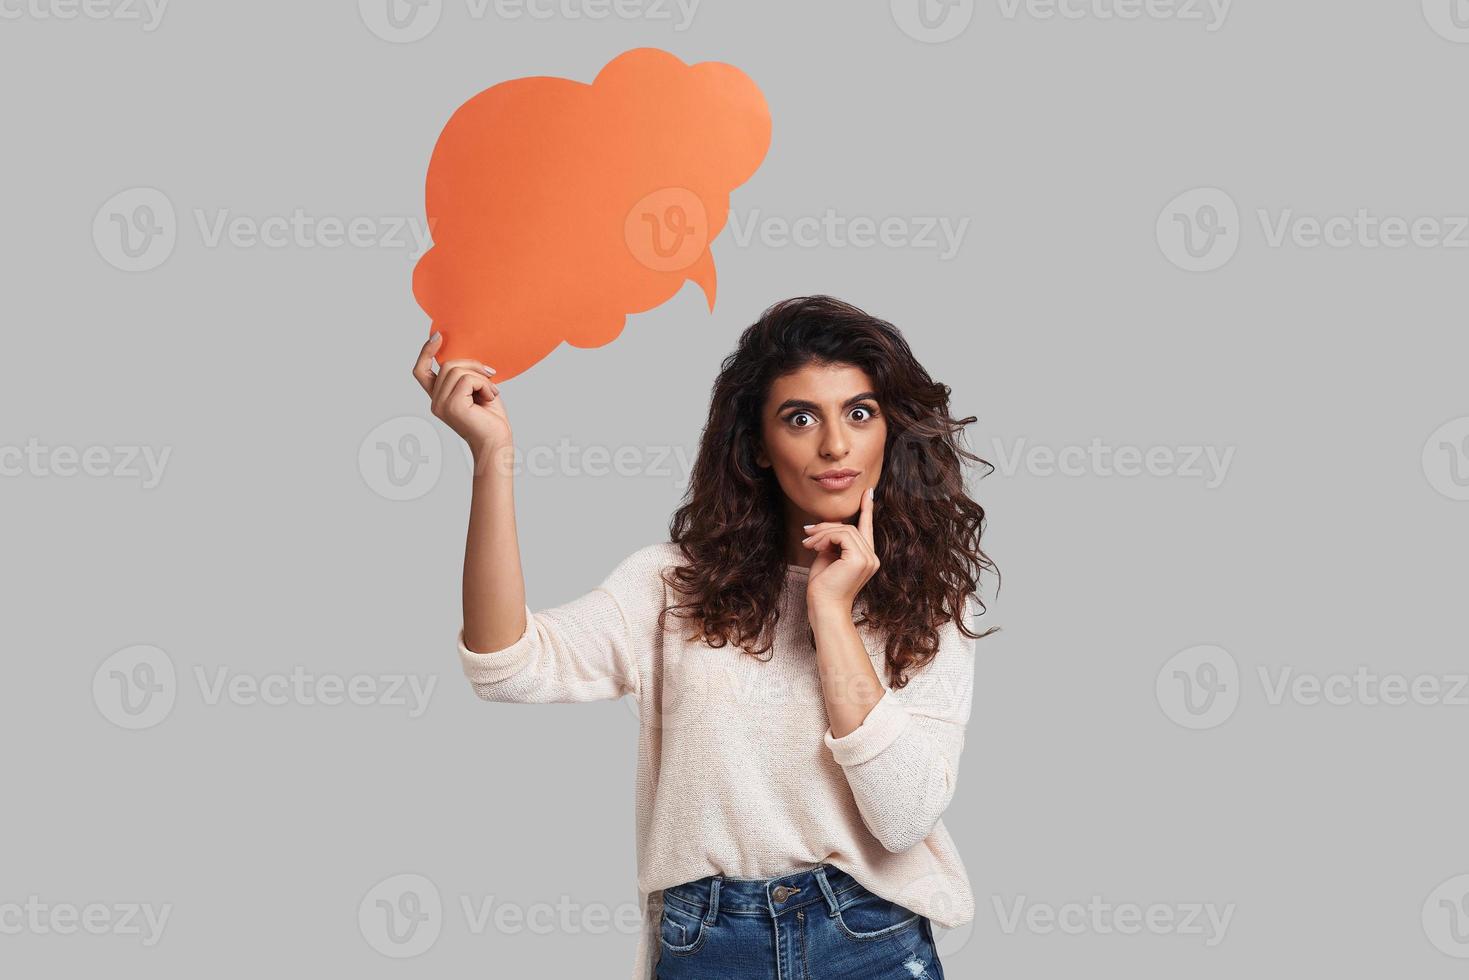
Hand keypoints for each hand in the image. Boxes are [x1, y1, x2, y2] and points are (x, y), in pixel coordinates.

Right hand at [412, 332, 511, 463]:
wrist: (498, 443)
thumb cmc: (491, 419)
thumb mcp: (477, 390)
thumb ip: (466, 375)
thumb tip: (466, 355)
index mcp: (439, 397)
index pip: (421, 371)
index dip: (426, 352)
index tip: (438, 336)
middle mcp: (435, 402)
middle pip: (447, 365)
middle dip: (472, 365)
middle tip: (491, 375)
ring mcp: (441, 405)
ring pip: (457, 370)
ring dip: (480, 377)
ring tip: (491, 391)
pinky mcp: (452, 406)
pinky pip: (468, 379)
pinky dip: (484, 384)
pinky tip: (491, 396)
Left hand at [802, 484, 879, 614]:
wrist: (824, 609)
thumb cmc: (823, 589)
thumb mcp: (827, 559)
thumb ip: (831, 542)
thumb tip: (825, 526)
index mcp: (866, 559)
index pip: (867, 529)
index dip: (867, 510)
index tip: (868, 492)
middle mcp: (872, 558)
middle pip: (850, 528)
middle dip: (826, 527)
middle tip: (806, 534)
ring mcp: (868, 559)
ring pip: (845, 529)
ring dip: (822, 533)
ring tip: (807, 544)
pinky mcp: (860, 559)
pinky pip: (841, 535)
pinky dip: (824, 538)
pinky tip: (814, 547)